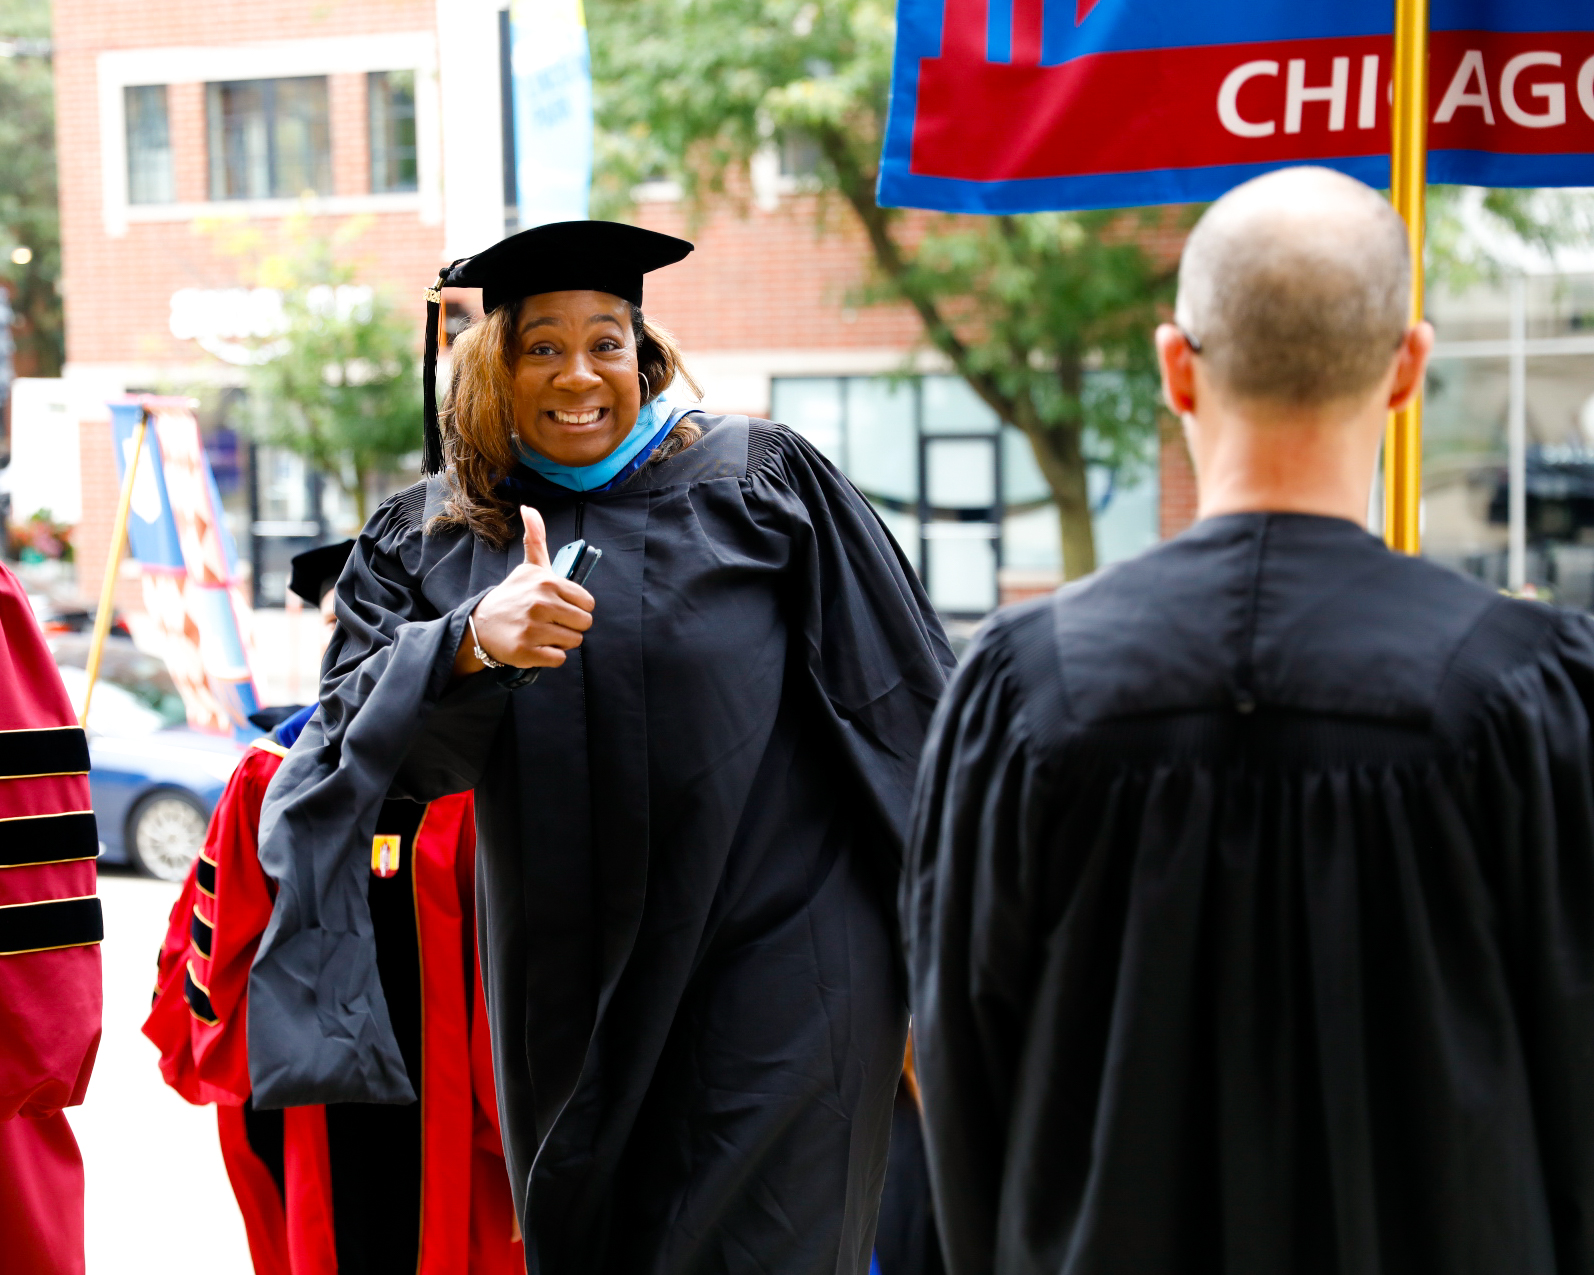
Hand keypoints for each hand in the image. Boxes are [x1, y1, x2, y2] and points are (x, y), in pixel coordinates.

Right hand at [453, 506, 594, 677]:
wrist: (481, 624)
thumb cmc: (513, 596)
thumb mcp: (529, 567)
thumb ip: (537, 539)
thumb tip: (529, 507)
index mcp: (547, 583)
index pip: (588, 603)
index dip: (576, 607)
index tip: (559, 606)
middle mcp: (541, 604)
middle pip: (584, 624)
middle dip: (571, 625)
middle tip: (551, 622)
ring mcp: (533, 629)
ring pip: (574, 642)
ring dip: (561, 641)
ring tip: (542, 633)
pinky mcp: (527, 651)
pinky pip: (559, 659)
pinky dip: (550, 656)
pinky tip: (536, 646)